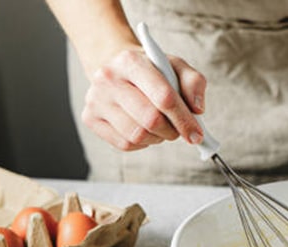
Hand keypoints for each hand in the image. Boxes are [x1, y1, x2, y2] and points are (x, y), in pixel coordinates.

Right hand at [81, 46, 205, 149]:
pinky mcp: (90, 118)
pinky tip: (144, 128)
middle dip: (172, 130)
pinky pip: (125, 144)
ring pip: (137, 136)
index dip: (184, 119)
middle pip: (150, 120)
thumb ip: (193, 83)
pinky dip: (142, 143)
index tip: (196, 134)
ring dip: (158, 138)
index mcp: (131, 61)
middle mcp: (108, 78)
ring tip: (161, 126)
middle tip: (178, 130)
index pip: (163, 97)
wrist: (118, 69)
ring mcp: (96, 99)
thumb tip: (197, 109)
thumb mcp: (176, 66)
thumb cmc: (151, 70)